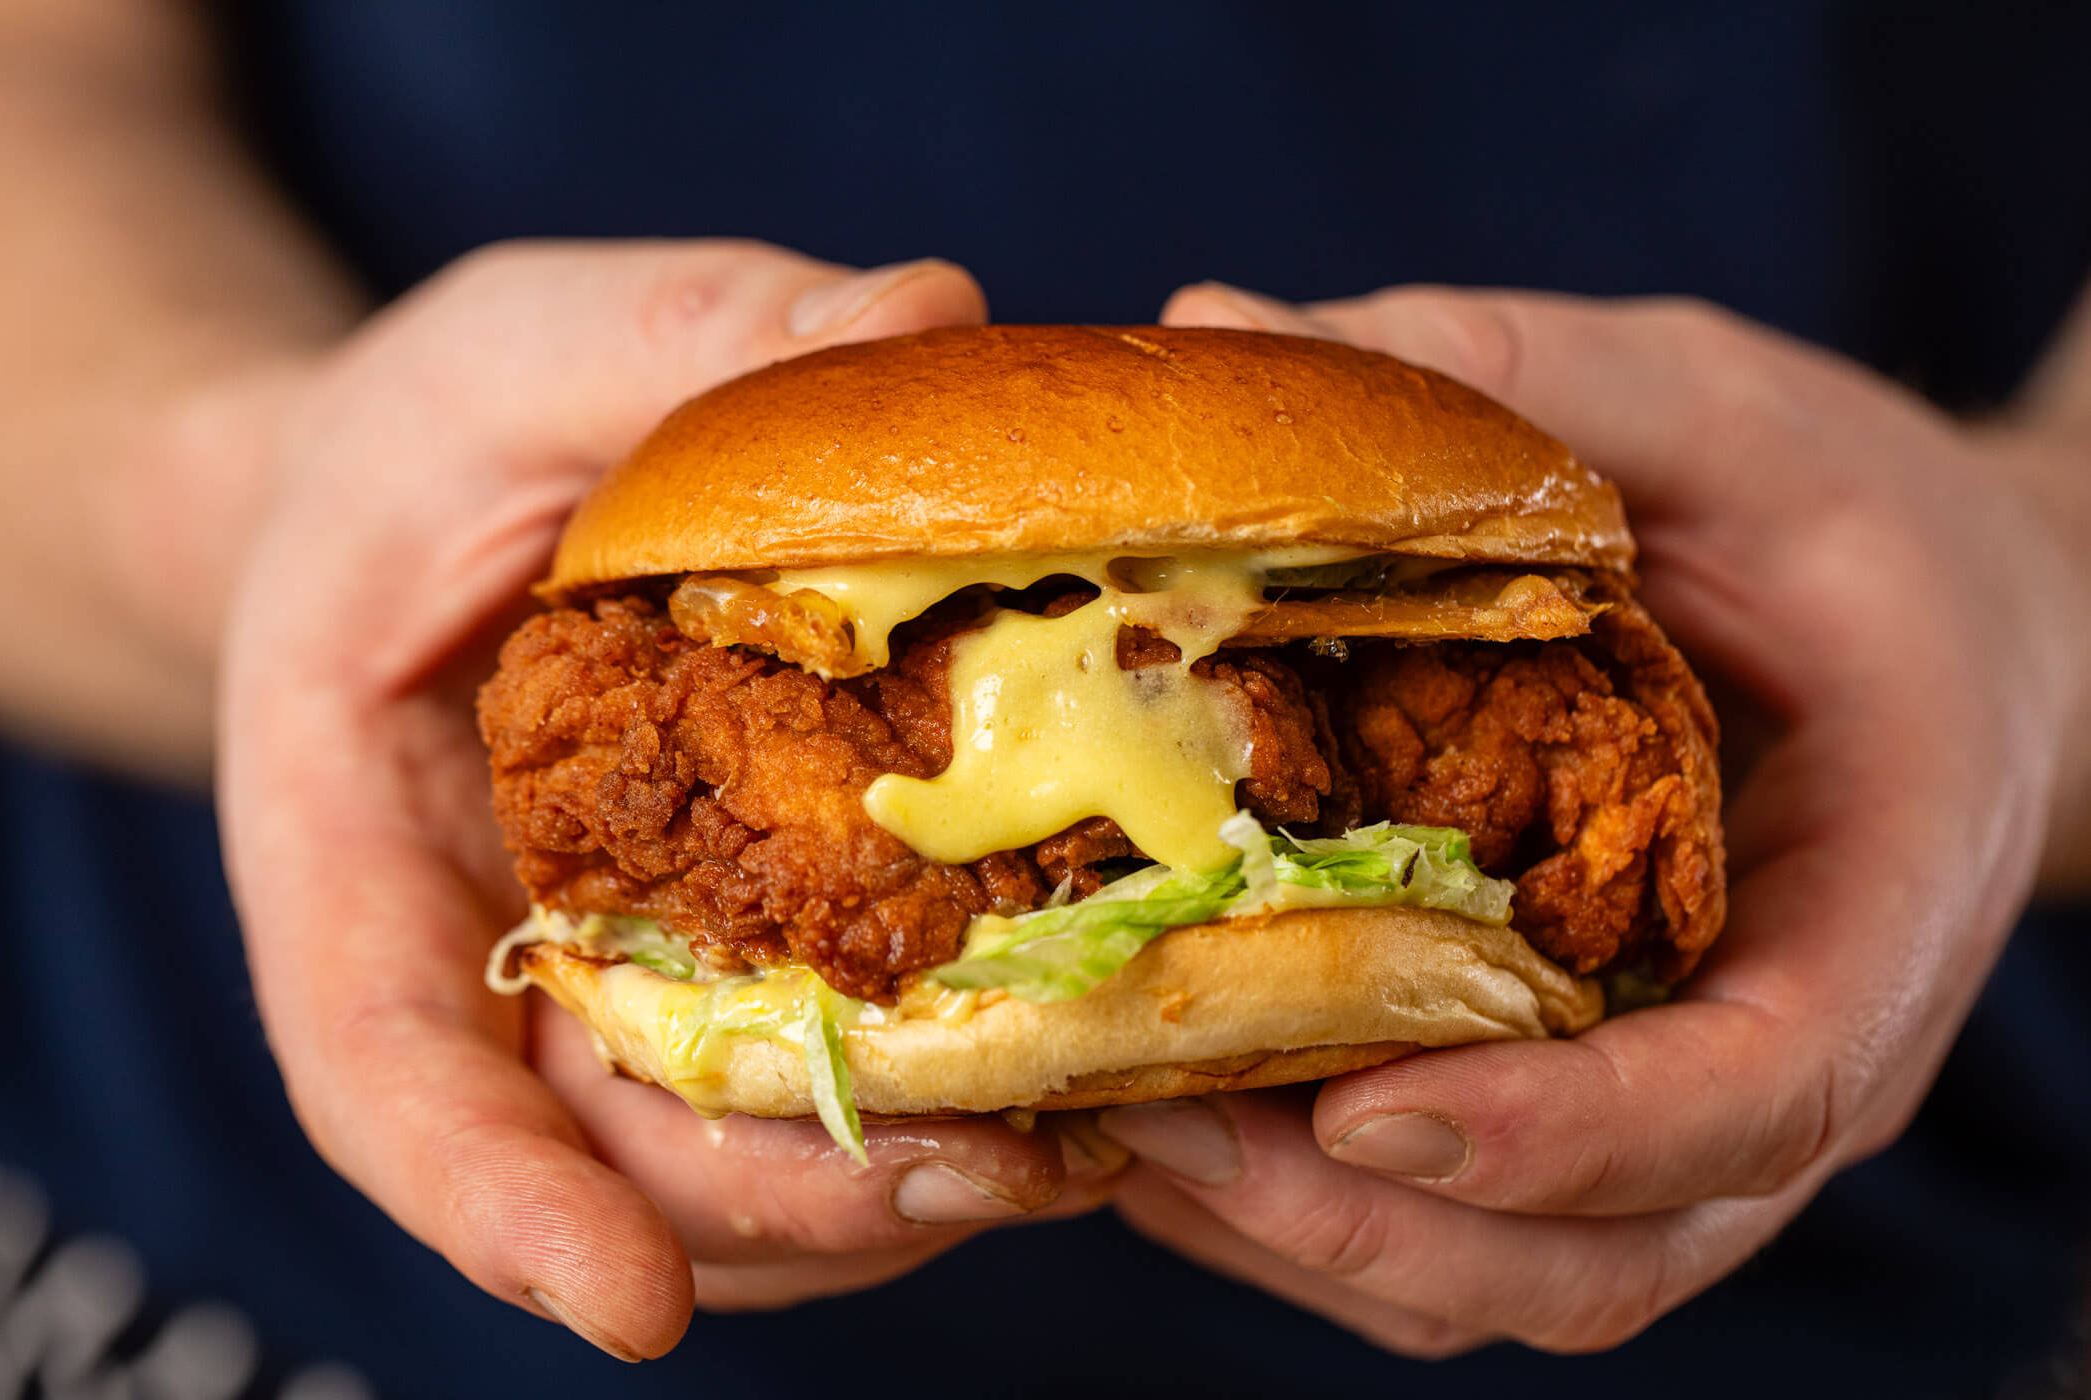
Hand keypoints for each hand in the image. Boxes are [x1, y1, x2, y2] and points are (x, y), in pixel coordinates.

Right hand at [217, 241, 1112, 1360]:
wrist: (446, 504)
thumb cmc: (443, 431)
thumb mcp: (529, 349)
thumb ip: (686, 336)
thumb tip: (925, 314)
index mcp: (355, 852)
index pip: (386, 1078)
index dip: (497, 1206)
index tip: (624, 1305)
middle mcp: (487, 967)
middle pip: (604, 1164)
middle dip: (795, 1206)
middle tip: (1003, 1177)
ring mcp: (618, 989)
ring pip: (734, 1173)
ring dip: (908, 1185)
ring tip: (1088, 1137)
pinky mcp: (733, 970)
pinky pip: (820, 1087)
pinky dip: (945, 1105)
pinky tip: (1084, 1061)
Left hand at [1097, 282, 2090, 1354]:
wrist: (1934, 634)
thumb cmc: (1845, 518)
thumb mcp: (1712, 408)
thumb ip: (1510, 375)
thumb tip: (1218, 324)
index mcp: (1882, 892)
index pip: (1762, 1088)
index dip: (1570, 1134)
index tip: (1371, 1114)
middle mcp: (1788, 1053)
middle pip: (1605, 1255)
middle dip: (1372, 1227)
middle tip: (1157, 1122)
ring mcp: (1685, 1108)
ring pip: (1512, 1283)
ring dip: (1303, 1243)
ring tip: (1113, 1129)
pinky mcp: (1592, 1105)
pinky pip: (1456, 1230)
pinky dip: (1304, 1214)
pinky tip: (1160, 1112)